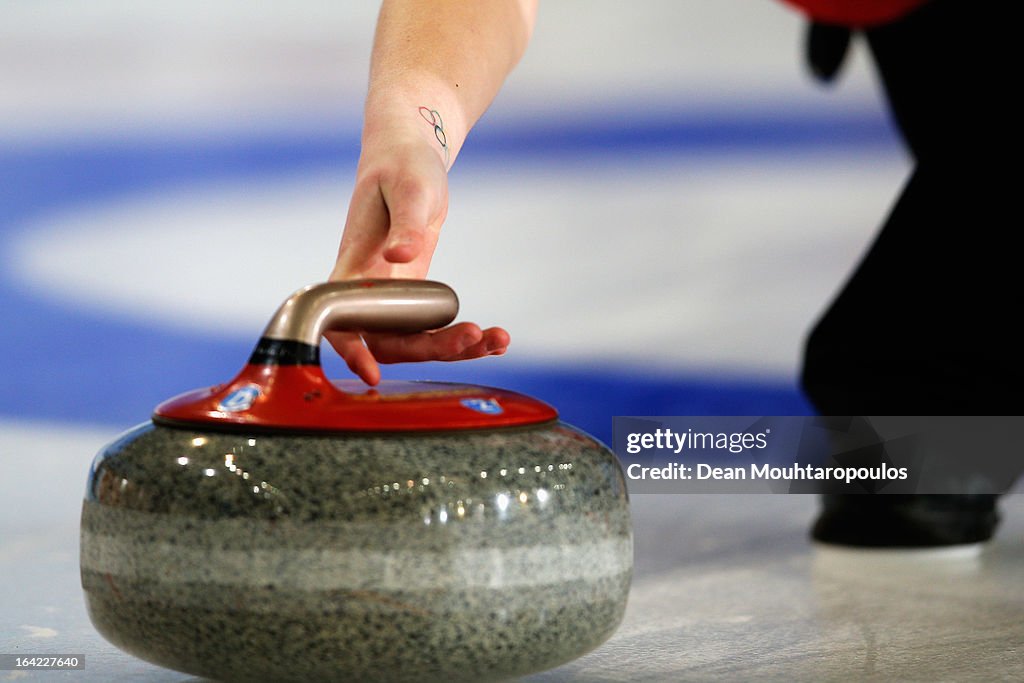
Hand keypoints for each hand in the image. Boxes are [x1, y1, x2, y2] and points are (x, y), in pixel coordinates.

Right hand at [328, 132, 508, 384]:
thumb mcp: (409, 189)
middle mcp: (368, 291)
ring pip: (415, 343)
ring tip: (498, 339)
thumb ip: (404, 224)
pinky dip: (465, 339)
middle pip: (387, 341)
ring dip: (455, 349)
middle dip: (429, 349)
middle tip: (473, 335)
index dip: (350, 349)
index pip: (340, 319)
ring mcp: (392, 298)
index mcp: (353, 266)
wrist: (411, 159)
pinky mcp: (415, 298)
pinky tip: (497, 339)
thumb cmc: (403, 168)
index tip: (371, 372)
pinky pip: (435, 330)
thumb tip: (401, 257)